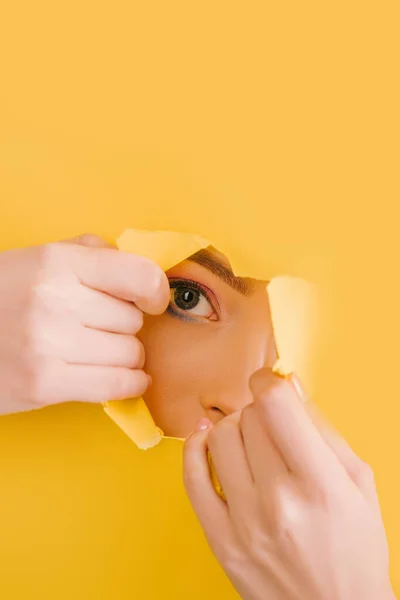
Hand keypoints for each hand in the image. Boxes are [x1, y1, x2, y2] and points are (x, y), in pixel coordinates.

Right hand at [0, 234, 168, 414]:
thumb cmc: (2, 296)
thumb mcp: (37, 259)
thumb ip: (88, 253)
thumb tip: (138, 268)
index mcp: (56, 262)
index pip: (138, 274)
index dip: (155, 290)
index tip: (154, 300)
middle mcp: (54, 299)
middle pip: (133, 320)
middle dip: (124, 325)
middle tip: (100, 327)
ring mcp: (48, 344)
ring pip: (130, 353)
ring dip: (124, 356)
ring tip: (97, 351)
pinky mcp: (43, 384)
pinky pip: (116, 385)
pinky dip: (129, 384)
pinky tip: (124, 378)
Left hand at [184, 369, 394, 599]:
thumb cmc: (355, 548)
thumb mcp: (358, 482)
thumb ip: (322, 428)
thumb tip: (290, 383)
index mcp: (320, 484)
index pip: (276, 405)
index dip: (269, 381)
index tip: (268, 381)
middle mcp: (279, 502)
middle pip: (248, 418)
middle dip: (258, 409)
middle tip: (269, 420)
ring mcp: (244, 523)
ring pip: (219, 438)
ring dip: (233, 427)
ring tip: (248, 438)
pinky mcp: (221, 540)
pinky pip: (192, 477)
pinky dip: (195, 448)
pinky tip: (206, 440)